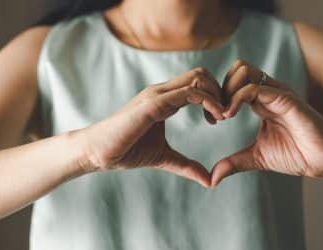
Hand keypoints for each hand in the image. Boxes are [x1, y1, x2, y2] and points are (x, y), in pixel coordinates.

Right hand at [77, 67, 224, 186]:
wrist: (97, 153)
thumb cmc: (126, 151)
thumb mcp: (163, 157)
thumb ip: (186, 165)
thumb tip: (208, 180)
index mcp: (164, 99)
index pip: (197, 83)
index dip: (214, 97)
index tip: (219, 119)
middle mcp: (162, 92)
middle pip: (201, 74)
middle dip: (220, 91)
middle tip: (225, 115)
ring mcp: (156, 95)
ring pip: (197, 78)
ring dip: (217, 95)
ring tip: (222, 117)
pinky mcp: (153, 103)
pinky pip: (188, 92)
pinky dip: (207, 101)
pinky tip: (214, 118)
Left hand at [210, 60, 322, 186]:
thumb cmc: (296, 155)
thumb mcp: (256, 158)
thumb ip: (234, 162)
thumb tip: (213, 178)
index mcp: (261, 102)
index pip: (233, 83)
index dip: (218, 97)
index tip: (212, 120)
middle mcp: (268, 92)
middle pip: (237, 69)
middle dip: (220, 88)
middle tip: (216, 114)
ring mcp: (276, 93)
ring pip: (243, 70)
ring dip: (227, 90)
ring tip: (224, 115)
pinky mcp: (284, 98)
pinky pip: (254, 88)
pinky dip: (236, 99)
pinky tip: (229, 116)